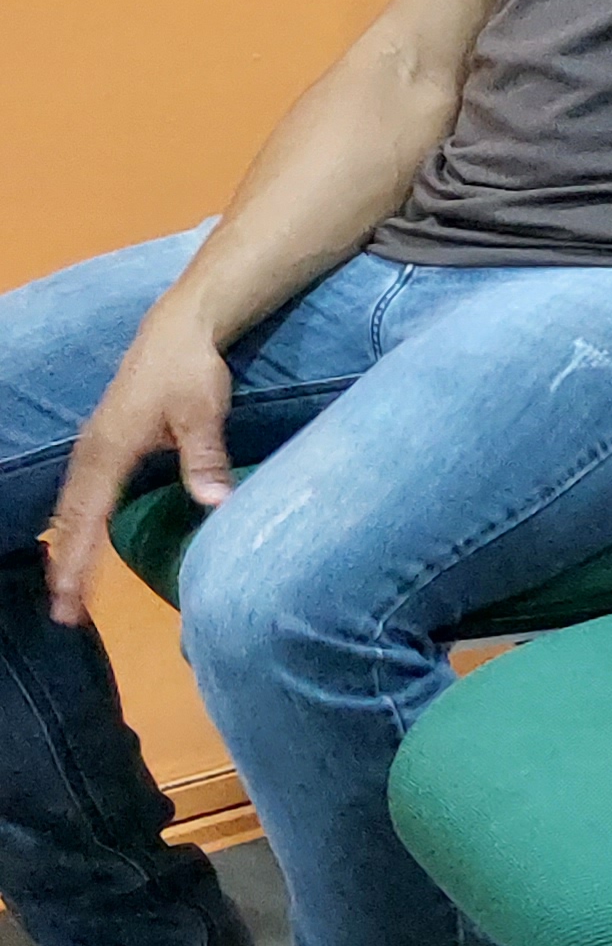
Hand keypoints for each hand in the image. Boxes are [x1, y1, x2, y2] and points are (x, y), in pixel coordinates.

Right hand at [44, 311, 234, 628]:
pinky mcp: (103, 447)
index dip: (78, 559)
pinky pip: (82, 496)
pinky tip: (78, 548)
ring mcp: (93, 449)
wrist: (178, 332)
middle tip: (64, 612)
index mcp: (109, 449)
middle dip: (65, 565)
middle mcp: (92, 453)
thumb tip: (213, 502)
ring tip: (65, 592)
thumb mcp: (204, 412)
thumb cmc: (191, 372)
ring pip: (71, 508)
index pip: (87, 515)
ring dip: (67, 549)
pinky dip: (76, 526)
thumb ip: (205, 456)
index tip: (70, 596)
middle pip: (70, 519)